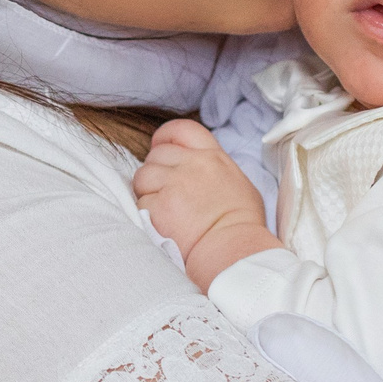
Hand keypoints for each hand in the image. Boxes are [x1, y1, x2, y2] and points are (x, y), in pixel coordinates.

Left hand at [131, 120, 276, 289]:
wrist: (234, 251)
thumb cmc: (242, 226)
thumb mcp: (239, 185)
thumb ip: (214, 169)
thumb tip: (199, 169)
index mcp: (213, 157)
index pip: (182, 130)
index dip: (165, 137)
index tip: (160, 147)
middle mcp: (191, 165)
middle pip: (156, 154)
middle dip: (156, 171)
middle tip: (164, 192)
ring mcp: (172, 184)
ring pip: (142, 176)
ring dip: (147, 191)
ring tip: (163, 209)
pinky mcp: (157, 206)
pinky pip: (140, 202)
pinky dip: (146, 213)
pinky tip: (163, 224)